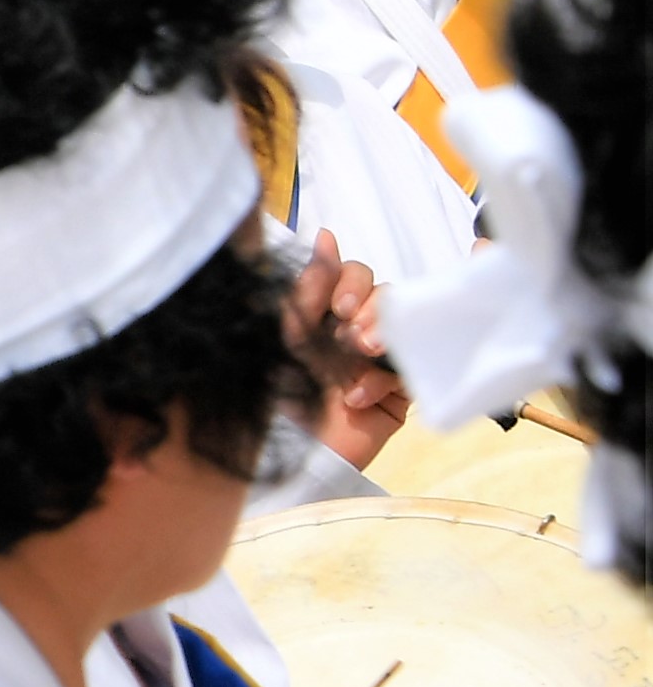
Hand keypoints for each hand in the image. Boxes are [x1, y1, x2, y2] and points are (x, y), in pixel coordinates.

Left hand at [284, 245, 409, 466]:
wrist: (286, 451)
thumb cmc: (278, 391)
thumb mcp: (288, 335)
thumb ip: (308, 287)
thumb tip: (326, 234)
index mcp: (327, 311)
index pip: (357, 274)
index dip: (353, 283)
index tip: (340, 306)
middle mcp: (357, 329)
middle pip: (389, 294)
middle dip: (373, 310)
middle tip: (352, 336)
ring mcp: (382, 359)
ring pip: (407, 327)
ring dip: (381, 339)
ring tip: (357, 358)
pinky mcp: (399, 393)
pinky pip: (410, 373)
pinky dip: (381, 383)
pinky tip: (354, 399)